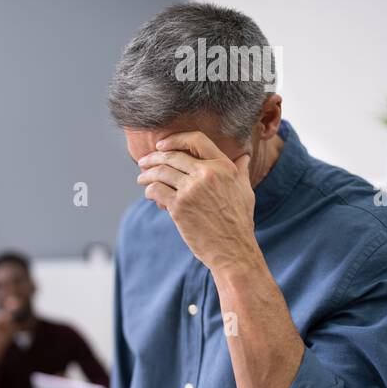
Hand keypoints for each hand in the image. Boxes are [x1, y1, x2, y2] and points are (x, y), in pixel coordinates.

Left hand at [136, 131, 260, 271]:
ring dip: (146, 174)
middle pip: (172, 155)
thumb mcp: (245, 190)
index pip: (196, 139)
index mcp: (223, 166)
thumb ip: (240, 171)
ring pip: (160, 172)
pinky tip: (149, 194)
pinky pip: (156, 190)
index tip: (162, 144)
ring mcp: (191, 189)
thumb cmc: (239, 221)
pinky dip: (149, 190)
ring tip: (141, 178)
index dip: (175, 139)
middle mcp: (207, 174)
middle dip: (153, 157)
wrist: (233, 249)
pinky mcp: (179, 206)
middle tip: (143, 162)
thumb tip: (244, 156)